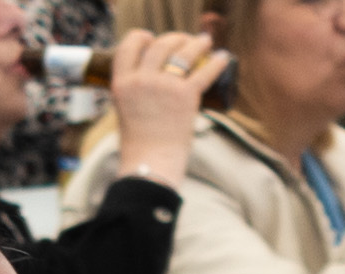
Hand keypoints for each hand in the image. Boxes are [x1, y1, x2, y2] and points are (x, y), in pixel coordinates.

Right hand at [106, 29, 227, 186]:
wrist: (150, 166)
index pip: (129, 45)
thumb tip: (155, 80)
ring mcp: (164, 86)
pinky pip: (204, 71)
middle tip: (184, 41)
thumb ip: (136, 92)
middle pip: (160, 44)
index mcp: (121, 83)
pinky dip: (216, 62)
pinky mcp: (186, 95)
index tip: (152, 38)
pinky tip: (223, 57)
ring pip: (183, 51)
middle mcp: (141, 80)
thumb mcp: (126, 111)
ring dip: (197, 43)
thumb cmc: (139, 145)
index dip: (142, 37)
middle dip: (175, 38)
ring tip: (205, 41)